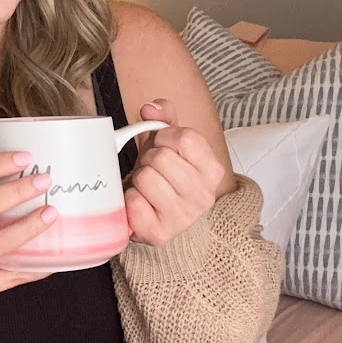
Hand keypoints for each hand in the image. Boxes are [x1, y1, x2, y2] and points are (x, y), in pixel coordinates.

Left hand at [124, 99, 225, 245]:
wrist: (156, 213)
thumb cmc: (163, 174)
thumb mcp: (168, 142)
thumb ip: (163, 117)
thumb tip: (150, 108)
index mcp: (212, 170)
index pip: (186, 138)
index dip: (165, 137)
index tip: (162, 146)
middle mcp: (204, 196)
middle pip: (161, 157)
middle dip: (148, 159)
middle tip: (152, 170)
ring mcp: (183, 218)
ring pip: (145, 178)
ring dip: (138, 178)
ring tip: (145, 186)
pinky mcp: (159, 234)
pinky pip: (133, 203)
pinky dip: (129, 200)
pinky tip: (139, 203)